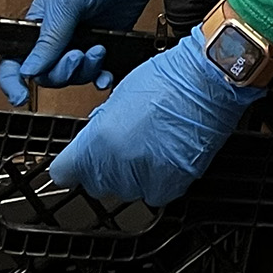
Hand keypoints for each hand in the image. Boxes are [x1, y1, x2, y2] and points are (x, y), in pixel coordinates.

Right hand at [0, 0, 165, 105]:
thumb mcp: (67, 3)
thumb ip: (49, 39)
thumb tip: (29, 70)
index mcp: (38, 22)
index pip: (14, 58)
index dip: (13, 80)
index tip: (22, 96)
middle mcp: (57, 35)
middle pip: (47, 73)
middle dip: (62, 72)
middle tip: (78, 56)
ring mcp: (82, 40)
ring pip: (73, 75)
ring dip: (85, 71)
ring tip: (98, 50)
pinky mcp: (105, 42)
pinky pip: (97, 73)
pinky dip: (101, 77)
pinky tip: (107, 74)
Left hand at [46, 30, 260, 207]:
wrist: (209, 81)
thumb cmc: (169, 79)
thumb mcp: (118, 96)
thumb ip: (100, 127)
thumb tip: (95, 142)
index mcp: (99, 140)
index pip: (63, 173)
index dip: (71, 165)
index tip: (76, 162)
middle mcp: (117, 165)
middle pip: (95, 183)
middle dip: (103, 167)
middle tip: (122, 144)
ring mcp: (145, 178)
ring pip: (124, 189)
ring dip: (130, 174)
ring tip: (149, 145)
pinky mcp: (172, 185)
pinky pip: (152, 194)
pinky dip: (156, 180)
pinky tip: (164, 157)